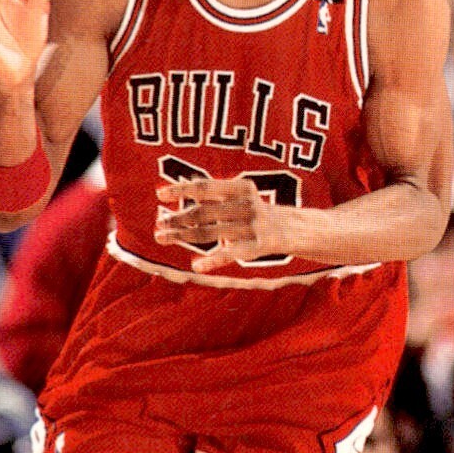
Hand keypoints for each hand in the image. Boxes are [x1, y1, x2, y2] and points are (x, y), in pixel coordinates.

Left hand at [155, 176, 287, 272]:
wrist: (294, 229)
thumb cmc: (255, 212)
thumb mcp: (240, 197)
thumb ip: (215, 195)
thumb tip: (182, 191)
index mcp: (241, 187)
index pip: (206, 186)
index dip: (182, 190)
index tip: (160, 194)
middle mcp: (247, 204)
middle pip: (204, 212)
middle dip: (178, 218)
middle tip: (159, 224)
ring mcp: (253, 226)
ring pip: (210, 232)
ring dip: (183, 236)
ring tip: (163, 237)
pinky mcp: (259, 247)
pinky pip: (230, 254)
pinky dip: (212, 261)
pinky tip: (196, 266)